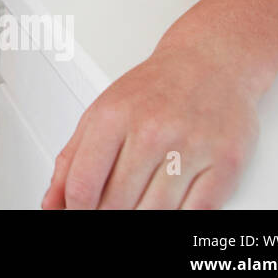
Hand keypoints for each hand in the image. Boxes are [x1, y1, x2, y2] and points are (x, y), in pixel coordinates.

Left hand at [41, 44, 259, 208]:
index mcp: (113, 117)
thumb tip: (51, 204)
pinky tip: (169, 204)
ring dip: (142, 216)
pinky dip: (179, 216)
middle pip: (117, 204)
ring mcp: (190, 148)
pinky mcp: (225, 163)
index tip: (79, 213)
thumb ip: (72, 160)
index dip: (76, 211)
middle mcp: (152, 131)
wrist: (210, 61)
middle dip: (108, 215)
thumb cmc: (155, 88)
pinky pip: (196, 213)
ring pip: (155, 213)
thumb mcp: (101, 112)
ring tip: (138, 204)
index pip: (83, 185)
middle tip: (111, 207)